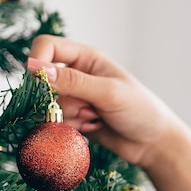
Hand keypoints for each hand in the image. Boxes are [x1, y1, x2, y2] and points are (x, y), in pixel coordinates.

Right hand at [27, 35, 190, 190]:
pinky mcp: (74, 119)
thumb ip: (73, 81)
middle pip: (44, 81)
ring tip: (94, 118)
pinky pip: (56, 123)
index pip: (47, 47)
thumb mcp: (108, 92)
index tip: (38, 83)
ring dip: (68, 116)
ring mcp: (75, 98)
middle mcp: (77, 74)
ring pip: (49, 105)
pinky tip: (93, 128)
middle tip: (86, 107)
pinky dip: (71, 129)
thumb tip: (37, 70)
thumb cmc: (139, 110)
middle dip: (59, 98)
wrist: (153, 143)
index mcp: (86, 57)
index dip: (37, 61)